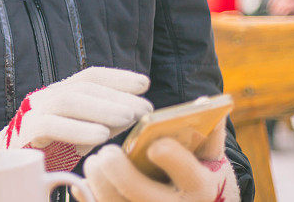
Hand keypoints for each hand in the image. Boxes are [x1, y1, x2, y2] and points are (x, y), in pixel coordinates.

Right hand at [0, 67, 151, 171]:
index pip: (90, 76)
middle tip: (143, 109)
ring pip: (68, 101)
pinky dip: (77, 129)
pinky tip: (101, 136)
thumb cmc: (50, 150)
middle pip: (83, 88)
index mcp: (60, 94)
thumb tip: (135, 114)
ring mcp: (33, 112)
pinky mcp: (24, 132)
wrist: (10, 167)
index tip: (144, 83)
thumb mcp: (82, 133)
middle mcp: (46, 97)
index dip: (117, 77)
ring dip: (102, 109)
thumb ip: (104, 121)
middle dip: (117, 96)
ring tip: (128, 119)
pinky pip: (50, 126)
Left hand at [76, 120, 239, 200]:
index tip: (155, 145)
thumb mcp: (211, 157)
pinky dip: (91, 198)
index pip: (189, 175)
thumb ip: (208, 132)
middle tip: (107, 153)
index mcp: (199, 185)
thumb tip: (202, 102)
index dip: (173, 159)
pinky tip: (82, 183)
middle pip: (144, 196)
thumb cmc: (201, 175)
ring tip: (94, 162)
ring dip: (101, 184)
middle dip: (123, 174)